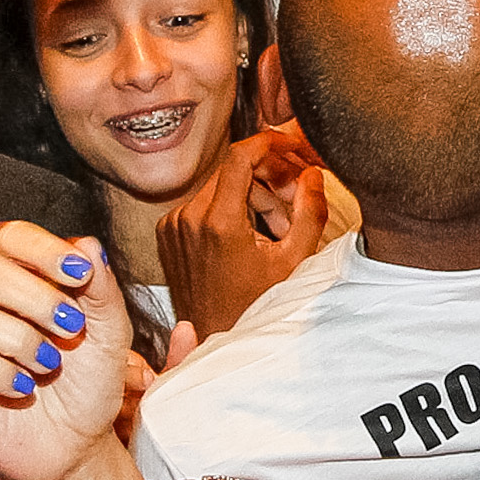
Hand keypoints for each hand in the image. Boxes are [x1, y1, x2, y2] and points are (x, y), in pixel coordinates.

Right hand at [0, 226, 132, 479]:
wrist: (79, 446)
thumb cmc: (88, 385)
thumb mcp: (110, 334)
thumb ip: (102, 289)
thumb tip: (90, 246)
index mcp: (20, 277)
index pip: (8, 237)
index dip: (40, 250)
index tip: (79, 274)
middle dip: (29, 296)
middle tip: (69, 327)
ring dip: (15, 339)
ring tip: (48, 364)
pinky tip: (24, 388)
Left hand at [156, 128, 329, 335]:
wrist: (214, 338)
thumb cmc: (255, 308)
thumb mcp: (294, 261)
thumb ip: (311, 212)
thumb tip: (312, 176)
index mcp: (219, 222)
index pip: (241, 154)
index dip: (271, 141)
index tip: (290, 145)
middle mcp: (189, 218)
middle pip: (234, 170)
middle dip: (269, 177)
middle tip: (295, 198)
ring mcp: (174, 225)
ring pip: (221, 187)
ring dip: (252, 197)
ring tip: (275, 230)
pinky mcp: (167, 232)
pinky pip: (203, 204)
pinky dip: (229, 210)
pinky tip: (249, 237)